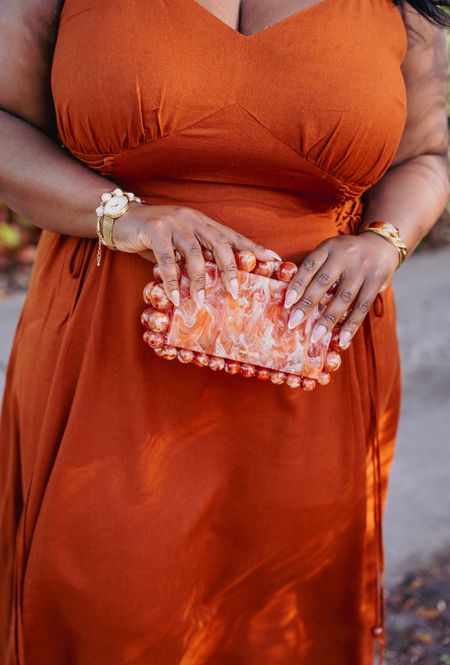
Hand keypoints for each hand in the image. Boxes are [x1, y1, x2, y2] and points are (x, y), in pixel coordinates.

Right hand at [113, 202, 280, 305]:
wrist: (121, 218)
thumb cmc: (154, 236)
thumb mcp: (180, 244)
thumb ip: (196, 257)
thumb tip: (215, 283)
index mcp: (203, 223)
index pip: (233, 236)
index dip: (254, 248)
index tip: (274, 260)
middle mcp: (193, 220)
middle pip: (220, 243)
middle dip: (230, 268)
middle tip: (235, 291)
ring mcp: (174, 223)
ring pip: (194, 252)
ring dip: (198, 279)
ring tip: (200, 300)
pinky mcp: (154, 230)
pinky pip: (166, 259)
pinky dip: (171, 280)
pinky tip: (174, 297)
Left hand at [283, 233, 399, 346]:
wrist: (381, 245)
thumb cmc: (346, 255)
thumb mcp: (330, 252)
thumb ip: (315, 269)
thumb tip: (294, 299)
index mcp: (328, 248)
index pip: (309, 266)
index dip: (297, 285)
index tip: (287, 304)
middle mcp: (345, 256)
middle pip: (323, 282)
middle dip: (307, 304)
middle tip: (293, 323)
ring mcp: (362, 269)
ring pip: (343, 298)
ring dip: (328, 320)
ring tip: (315, 336)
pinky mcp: (376, 281)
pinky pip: (362, 306)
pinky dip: (351, 325)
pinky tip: (342, 339)